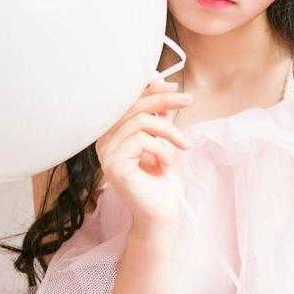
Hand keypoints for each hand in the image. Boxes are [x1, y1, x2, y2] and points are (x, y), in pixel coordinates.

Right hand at [95, 76, 192, 230]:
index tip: (176, 87)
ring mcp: (106, 154)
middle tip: (189, 100)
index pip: (129, 101)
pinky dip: (162, 149)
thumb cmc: (163, 178)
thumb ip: (160, 113)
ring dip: (169, 131)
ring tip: (183, 146)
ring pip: (140, 121)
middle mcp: (104, 141)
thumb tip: (162, 81)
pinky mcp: (114, 165)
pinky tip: (167, 164)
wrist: (163, 212)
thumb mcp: (164, 138)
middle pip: (134, 106)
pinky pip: (142, 141)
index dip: (151, 89)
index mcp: (112, 133)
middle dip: (165, 100)